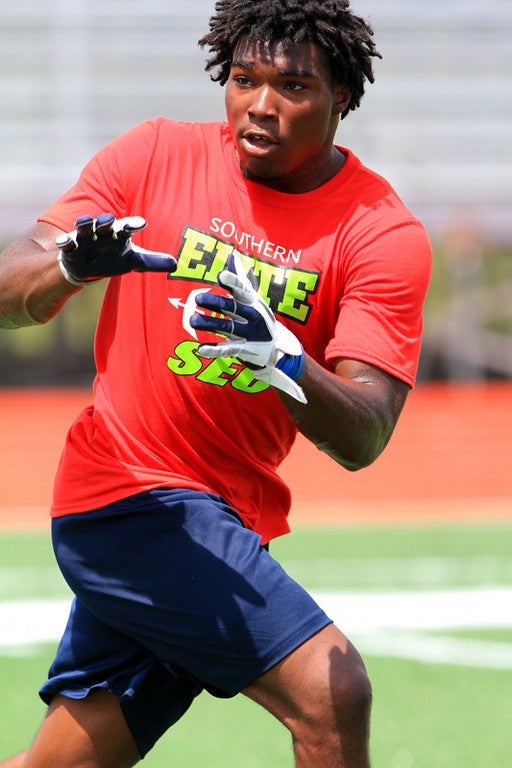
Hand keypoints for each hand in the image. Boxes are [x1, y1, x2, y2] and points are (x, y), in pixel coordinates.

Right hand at [56, 213, 176, 284]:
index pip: (127, 227)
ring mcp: (85, 238)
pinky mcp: (71, 248)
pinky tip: (63, 243)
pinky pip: (67, 244)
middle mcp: (101, 232)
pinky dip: (65, 242)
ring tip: (85, 222)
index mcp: (118, 233)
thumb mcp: (134, 261)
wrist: (87, 266)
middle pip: (104, 223)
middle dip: (106, 220)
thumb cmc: (113, 258)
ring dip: (84, 224)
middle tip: (109, 218)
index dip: (133, 225)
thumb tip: (176, 264)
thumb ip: (153, 262)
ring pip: (84, 228)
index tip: (142, 224)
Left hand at [191, 251, 306, 402]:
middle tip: (197, 298)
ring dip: (209, 324)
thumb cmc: (260, 317)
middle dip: (215, 303)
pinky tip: (201, 349)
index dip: (233, 282)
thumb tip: (233, 254)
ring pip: (226, 327)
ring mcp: (247, 334)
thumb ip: (240, 278)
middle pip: (231, 307)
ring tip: (192, 320)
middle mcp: (251, 316)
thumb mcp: (253, 297)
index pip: (243, 289)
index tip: (221, 275)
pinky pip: (226, 349)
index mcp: (252, 301)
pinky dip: (214, 350)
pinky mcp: (243, 350)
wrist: (278, 347)